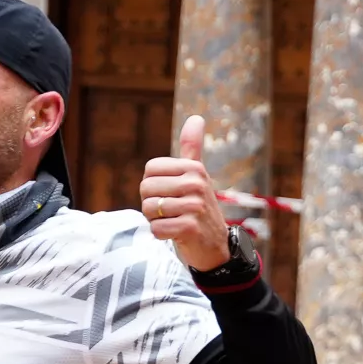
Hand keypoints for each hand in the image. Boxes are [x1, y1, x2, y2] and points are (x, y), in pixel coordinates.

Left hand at [140, 115, 233, 272]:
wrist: (216, 246)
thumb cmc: (199, 208)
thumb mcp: (197, 175)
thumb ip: (192, 147)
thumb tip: (196, 117)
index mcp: (194, 168)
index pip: (150, 170)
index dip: (153, 185)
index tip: (171, 194)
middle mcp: (196, 183)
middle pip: (146, 189)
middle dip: (152, 204)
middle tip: (172, 212)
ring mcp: (194, 206)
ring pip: (149, 209)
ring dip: (156, 220)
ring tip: (175, 222)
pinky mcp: (190, 228)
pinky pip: (156, 229)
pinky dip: (161, 235)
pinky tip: (176, 234)